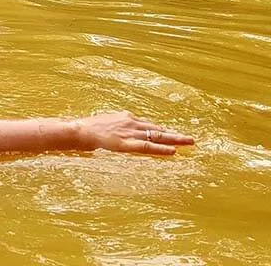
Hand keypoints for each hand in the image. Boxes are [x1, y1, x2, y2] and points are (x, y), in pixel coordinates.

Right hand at [76, 111, 194, 154]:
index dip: (162, 130)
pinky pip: (147, 147)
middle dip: (174, 134)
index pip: (148, 125)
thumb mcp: (105, 124)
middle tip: (190, 138)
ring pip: (156, 136)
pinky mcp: (126, 144)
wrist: (80, 130)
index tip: (173, 134)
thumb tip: (119, 133)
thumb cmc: (88, 128)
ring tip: (189, 142)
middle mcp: (131, 123)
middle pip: (157, 129)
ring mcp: (130, 133)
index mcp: (126, 118)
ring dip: (174, 139)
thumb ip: (116, 127)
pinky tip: (173, 152)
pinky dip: (161, 149)